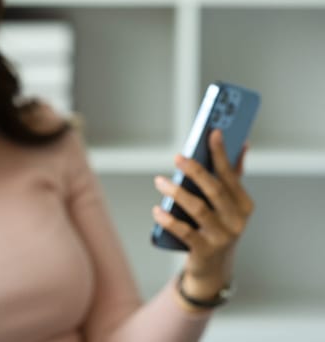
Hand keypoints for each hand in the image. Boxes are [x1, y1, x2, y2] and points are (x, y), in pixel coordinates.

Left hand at [152, 129, 253, 299]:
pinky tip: (157, 210)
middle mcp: (236, 221)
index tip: (212, 132)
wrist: (213, 268)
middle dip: (196, 171)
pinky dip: (169, 220)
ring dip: (177, 193)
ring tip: (159, 181)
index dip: (221, 154)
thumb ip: (232, 176)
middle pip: (214, 190)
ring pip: (198, 209)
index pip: (231, 175)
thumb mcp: (227, 204)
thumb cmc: (217, 227)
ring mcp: (222, 237)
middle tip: (178, 157)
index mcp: (244, 205)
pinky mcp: (204, 251)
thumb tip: (241, 142)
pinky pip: (184, 232)